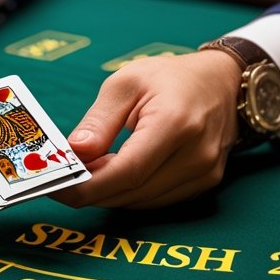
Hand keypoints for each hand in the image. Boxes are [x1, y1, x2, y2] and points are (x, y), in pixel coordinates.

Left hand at [50, 51, 240, 208]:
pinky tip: (114, 175)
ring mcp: (205, 173)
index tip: (57, 187)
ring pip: (142, 202)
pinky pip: (158, 200)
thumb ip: (99, 121)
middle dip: (92, 190)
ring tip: (88, 172)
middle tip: (63, 178)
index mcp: (175, 123)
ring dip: (110, 193)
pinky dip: (131, 192)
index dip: (88, 186)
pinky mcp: (206, 183)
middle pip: (132, 192)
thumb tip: (75, 153)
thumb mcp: (126, 82)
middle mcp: (196, 155)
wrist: (223, 81)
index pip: (127, 171)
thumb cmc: (172, 77)